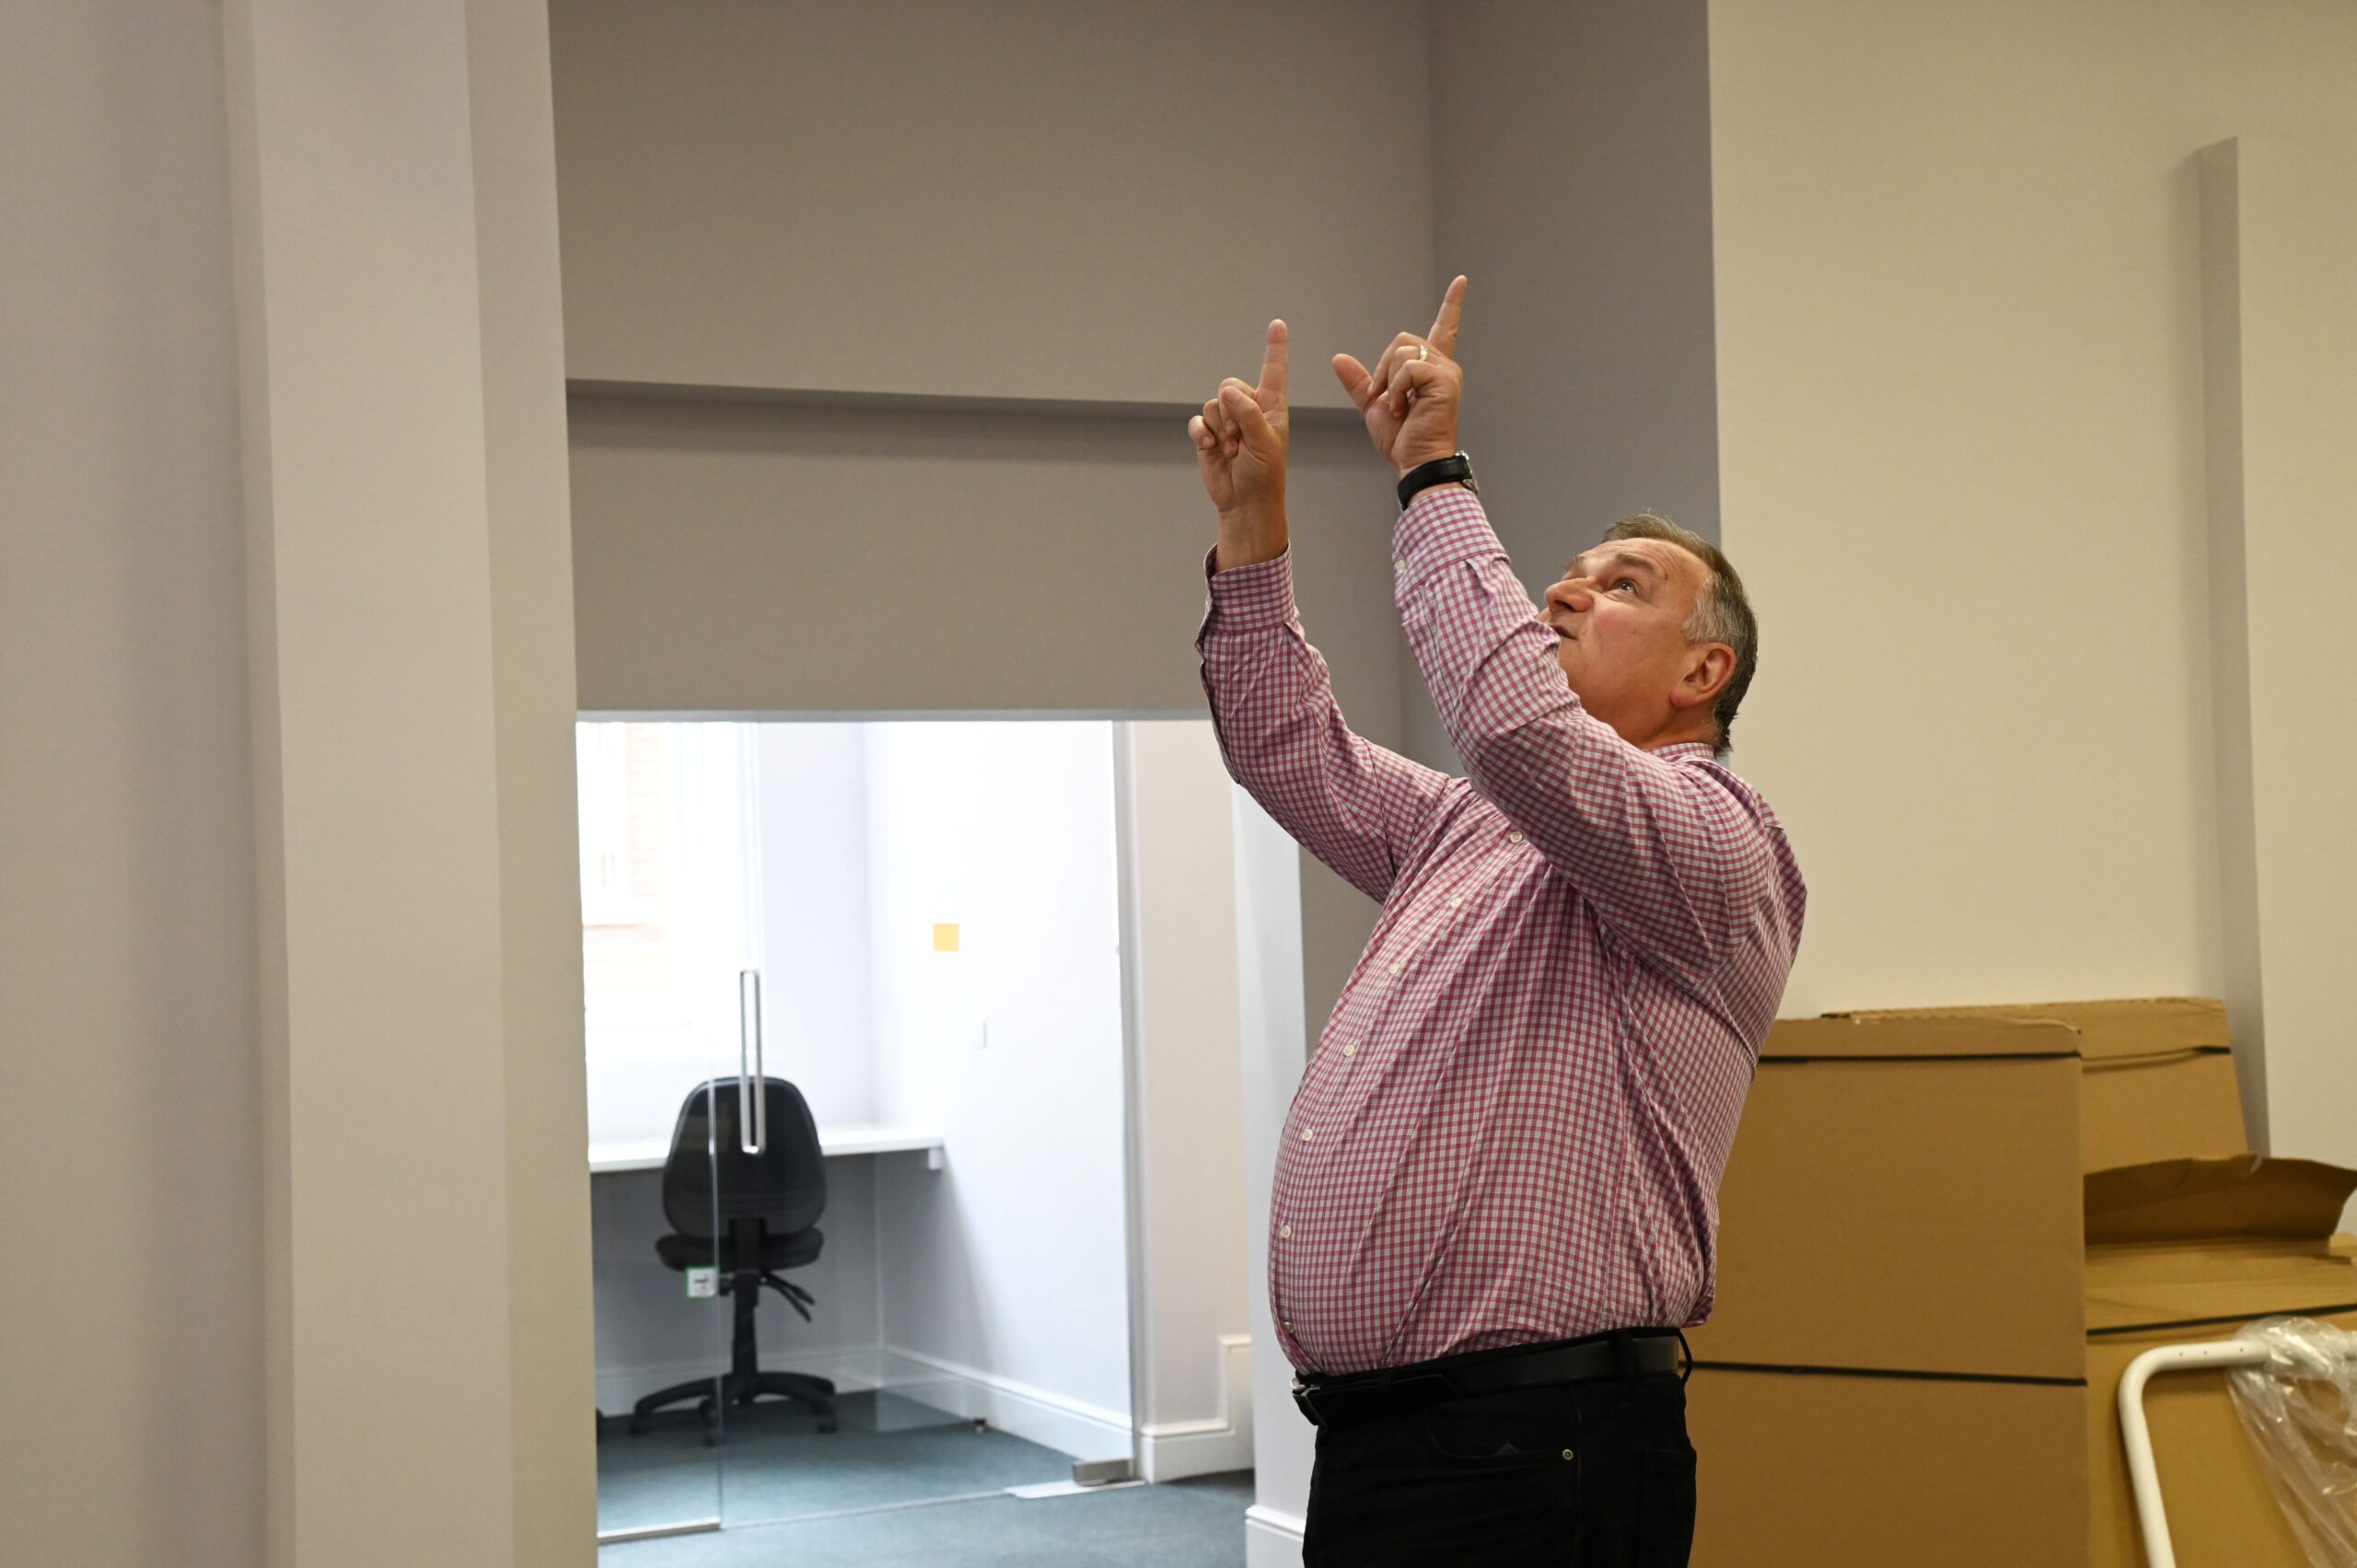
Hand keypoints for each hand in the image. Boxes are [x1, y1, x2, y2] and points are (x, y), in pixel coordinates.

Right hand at [1190, 320, 1289, 525]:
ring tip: (1232, 451)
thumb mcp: (1264, 442)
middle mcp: (1249, 408)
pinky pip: (1198, 421)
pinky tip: (1211, 448)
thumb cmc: (1264, 474)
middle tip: (1240, 440)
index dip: (1275, 348)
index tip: (1278, 324)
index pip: (1274, 371)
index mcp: (1272, 407)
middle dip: (1231, 412)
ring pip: (1213, 405)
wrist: (1244, 502)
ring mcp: (1228, 421)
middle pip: (1231, 386)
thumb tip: (1226, 391)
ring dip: (1220, 429)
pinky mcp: (1209, 435)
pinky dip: (1202, 434)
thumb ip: (1247, 413)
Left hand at [1332, 275, 1466, 475]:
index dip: (1452, 304)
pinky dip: (1396, 388)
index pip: (1444, 328)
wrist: (1415, 463)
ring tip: (1398, 408)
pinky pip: (1407, 367)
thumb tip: (1338, 358)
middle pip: (1402, 340)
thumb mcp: (1374, 405)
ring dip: (1389, 381)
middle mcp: (1443, 365)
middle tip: (1388, 400)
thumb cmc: (1402, 439)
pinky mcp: (1444, 380)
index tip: (1461, 281)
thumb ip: (1360, 381)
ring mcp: (1446, 372)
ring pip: (1402, 352)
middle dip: (1384, 369)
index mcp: (1431, 369)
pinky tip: (1403, 408)